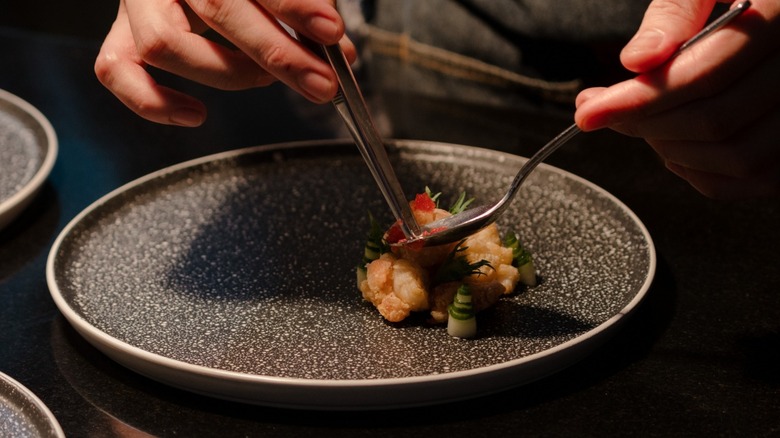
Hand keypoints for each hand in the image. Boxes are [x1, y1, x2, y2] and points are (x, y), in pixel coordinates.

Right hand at [94, 0, 355, 126]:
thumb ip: (307, 9)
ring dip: (227, 74)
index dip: (295, 5)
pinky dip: (153, 102)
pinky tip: (196, 115)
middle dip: (279, 53)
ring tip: (266, 81)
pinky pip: (116, 71)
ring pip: (164, 43)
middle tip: (321, 81)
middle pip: (219, 9)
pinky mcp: (122, 36)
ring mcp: (139, 5)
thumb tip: (340, 53)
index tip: (330, 31)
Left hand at [575, 0, 779, 198]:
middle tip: (606, 112)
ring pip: (736, 156)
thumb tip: (638, 60)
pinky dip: (703, 173)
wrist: (772, 9)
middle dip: (646, 124)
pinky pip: (755, 178)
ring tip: (644, 123)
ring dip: (672, 150)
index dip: (638, 100)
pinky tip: (675, 147)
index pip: (702, 76)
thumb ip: (674, 14)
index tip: (588, 112)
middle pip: (714, 121)